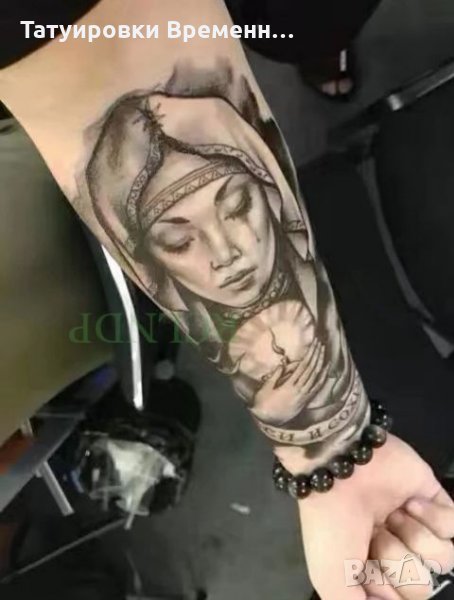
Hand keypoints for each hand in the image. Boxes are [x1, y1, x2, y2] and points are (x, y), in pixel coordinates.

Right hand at [252, 339, 327, 424]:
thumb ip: (275, 376)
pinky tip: (326, 370)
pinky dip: (322, 379)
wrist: (267, 421)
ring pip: (315, 377)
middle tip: (320, 343)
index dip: (310, 354)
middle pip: (311, 370)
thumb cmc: (263, 403)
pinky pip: (316, 389)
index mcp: (289, 386)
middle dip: (316, 355)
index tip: (313, 344)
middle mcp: (299, 391)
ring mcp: (303, 396)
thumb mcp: (266, 388)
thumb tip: (282, 364)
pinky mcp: (305, 401)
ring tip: (324, 352)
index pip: (303, 366)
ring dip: (320, 363)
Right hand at [296, 434, 453, 599]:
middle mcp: (392, 549)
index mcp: (367, 568)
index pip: (396, 599)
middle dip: (397, 561)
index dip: (382, 589)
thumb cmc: (333, 524)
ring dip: (414, 537)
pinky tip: (409, 503)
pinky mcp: (434, 500)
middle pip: (421, 585)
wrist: (341, 466)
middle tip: (375, 535)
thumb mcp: (330, 579)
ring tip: (391, 516)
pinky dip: (434, 518)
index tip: (364, 569)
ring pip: (442, 559)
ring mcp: (415, 525)